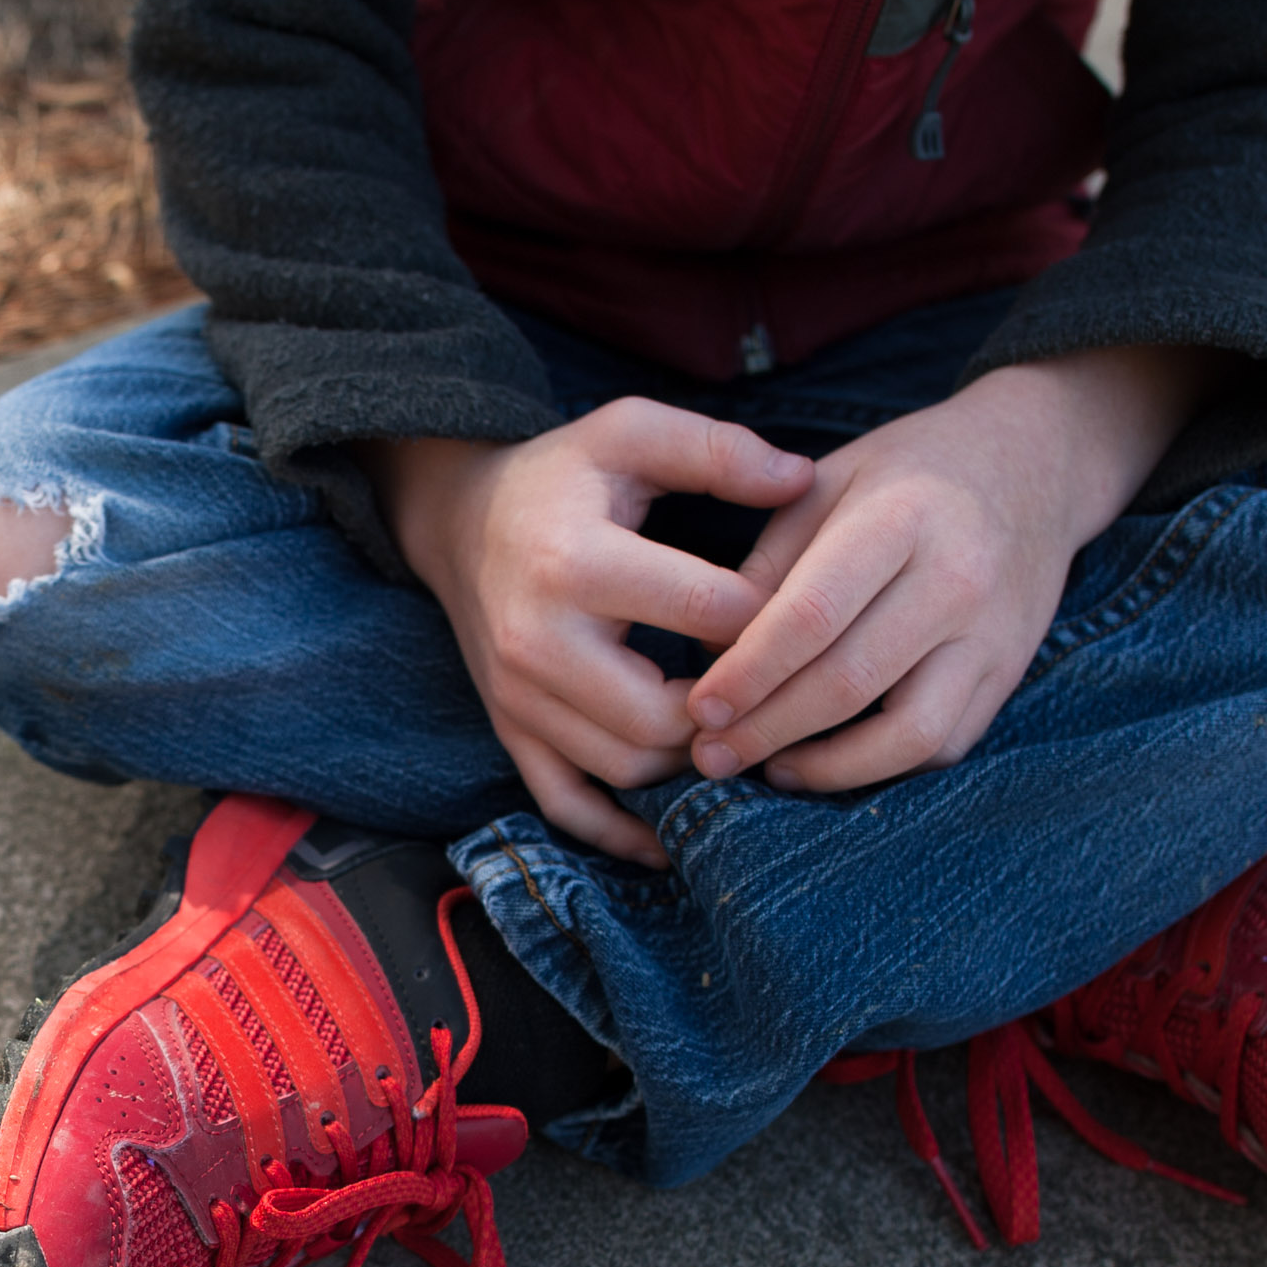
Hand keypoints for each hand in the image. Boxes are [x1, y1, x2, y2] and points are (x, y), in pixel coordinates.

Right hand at [367, 401, 814, 865]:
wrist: (460, 521)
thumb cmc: (563, 476)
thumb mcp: (631, 432)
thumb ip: (718, 450)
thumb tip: (803, 481)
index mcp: (573, 561)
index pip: (705, 613)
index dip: (775, 619)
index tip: (806, 609)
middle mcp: (536, 641)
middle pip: (665, 716)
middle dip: (733, 709)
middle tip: (778, 687)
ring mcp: (517, 697)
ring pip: (627, 767)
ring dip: (691, 759)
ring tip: (735, 726)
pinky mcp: (510, 730)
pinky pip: (567, 805)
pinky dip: (621, 832)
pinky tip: (671, 835)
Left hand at [687, 346, 1229, 792]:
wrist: (1034, 465)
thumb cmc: (907, 474)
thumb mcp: (827, 483)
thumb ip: (770, 564)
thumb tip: (714, 654)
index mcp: (901, 519)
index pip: (814, 614)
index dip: (750, 672)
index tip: (699, 708)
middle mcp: (957, 580)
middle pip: (852, 681)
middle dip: (769, 730)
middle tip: (708, 755)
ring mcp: (993, 635)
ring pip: (909, 734)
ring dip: (828, 768)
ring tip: (767, 769)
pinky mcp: (1010, 674)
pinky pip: (943, 744)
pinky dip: (880, 767)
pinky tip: (825, 762)